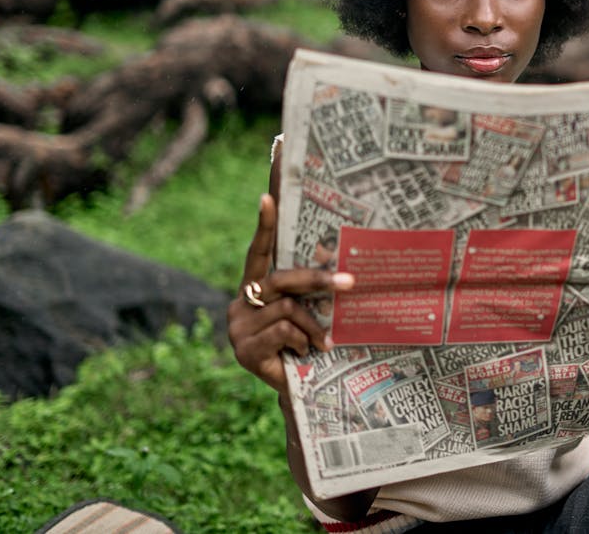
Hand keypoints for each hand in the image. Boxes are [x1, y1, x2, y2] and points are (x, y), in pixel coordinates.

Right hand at [227, 191, 353, 393]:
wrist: (299, 392)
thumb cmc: (306, 347)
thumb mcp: (306, 315)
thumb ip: (306, 294)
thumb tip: (341, 269)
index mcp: (256, 289)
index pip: (258, 252)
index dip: (263, 226)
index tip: (267, 196)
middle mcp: (241, 303)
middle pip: (282, 280)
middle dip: (318, 280)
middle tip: (350, 283)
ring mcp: (238, 327)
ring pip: (288, 309)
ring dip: (313, 326)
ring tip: (322, 343)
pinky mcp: (244, 349)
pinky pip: (284, 331)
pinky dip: (302, 342)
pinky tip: (304, 354)